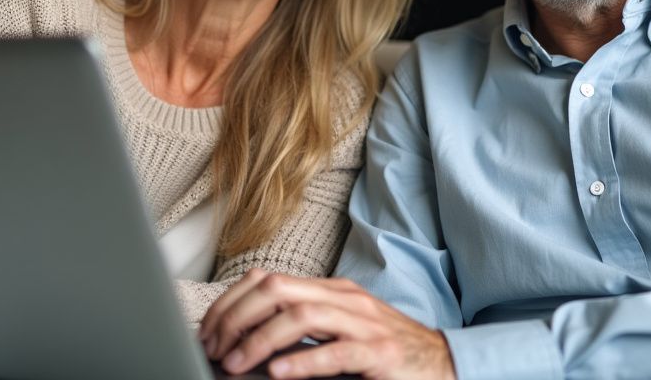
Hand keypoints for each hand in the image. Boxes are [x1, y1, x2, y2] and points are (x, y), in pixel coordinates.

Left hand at [199, 269, 455, 379]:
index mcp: (329, 290)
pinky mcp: (380, 352)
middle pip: (276, 290)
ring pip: (301, 317)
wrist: (441, 364)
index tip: (209, 332)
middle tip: (215, 349)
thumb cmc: (383, 352)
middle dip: (236, 318)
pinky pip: (336, 352)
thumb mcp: (337, 330)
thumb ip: (299, 329)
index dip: (230, 303)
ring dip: (259, 340)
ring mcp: (364, 323)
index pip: (266, 280)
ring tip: (236, 364)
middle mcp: (344, 298)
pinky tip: (278, 372)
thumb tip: (245, 339)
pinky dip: (302, 362)